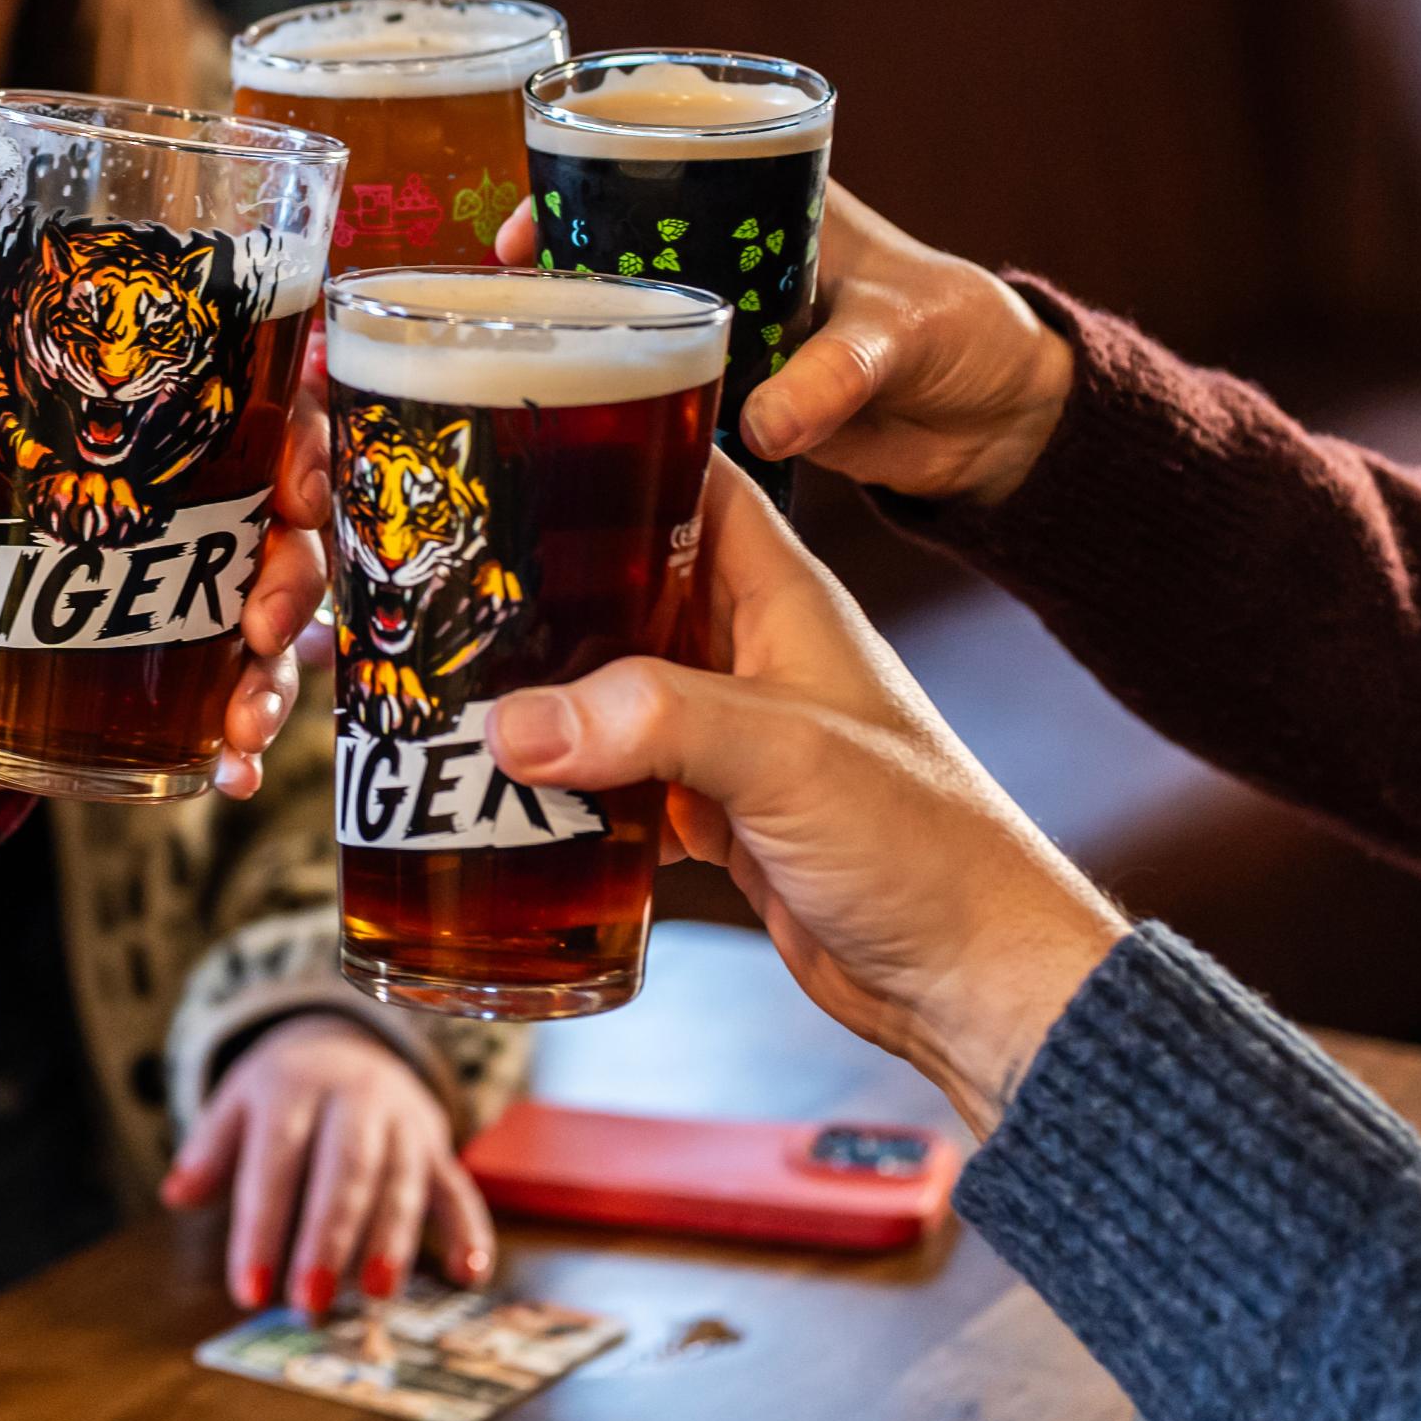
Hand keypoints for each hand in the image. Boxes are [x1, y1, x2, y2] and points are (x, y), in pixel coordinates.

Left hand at [0, 413, 327, 797]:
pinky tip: (232, 772)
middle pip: (285, 529)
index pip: (252, 418)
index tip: (300, 486)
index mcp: (134, 457)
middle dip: (298, 575)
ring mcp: (177, 615)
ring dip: (278, 674)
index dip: (305, 440)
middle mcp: (176, 529)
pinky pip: (231, 710)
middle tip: (265, 624)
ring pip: (274, 627)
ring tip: (243, 720)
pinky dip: (245, 743)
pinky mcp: (164, 695)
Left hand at [160, 1015, 491, 1313]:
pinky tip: (467, 1273)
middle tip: (311, 1301)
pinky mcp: (437, 1145)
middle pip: (345, 1171)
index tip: (249, 1290)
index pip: (276, 1161)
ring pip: (400, 1182)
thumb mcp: (238, 1103)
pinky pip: (458, 1186)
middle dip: (329, 1238)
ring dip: (389, 1241)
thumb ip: (209, 1150)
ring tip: (373, 1296)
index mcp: (293, 1086)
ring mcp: (402, 1121)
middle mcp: (354, 1097)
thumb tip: (177, 1195)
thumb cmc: (283, 1091)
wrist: (349, 1040)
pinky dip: (468, 1229)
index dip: (262, 1227)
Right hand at [487, 462, 1126, 1134]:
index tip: (520, 441)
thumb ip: (651, 721)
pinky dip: (570, 784)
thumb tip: (516, 723)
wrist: (973, 978)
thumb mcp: (783, 756)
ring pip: (613, 685)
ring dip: (546, 692)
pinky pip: (620, 776)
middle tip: (447, 577)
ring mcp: (732, 735)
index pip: (692, 480)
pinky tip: (512, 797)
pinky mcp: (717, 810)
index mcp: (782, 599)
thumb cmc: (927, 843)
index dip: (616, 447)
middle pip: (629, 583)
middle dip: (547, 580)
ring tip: (453, 684)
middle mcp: (751, 653)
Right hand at [496, 184, 1071, 505]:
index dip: (588, 174)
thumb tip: (763, 423)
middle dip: (559, 256)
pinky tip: (573, 413)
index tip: (532, 212)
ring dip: (586, 328)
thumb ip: (834, 375)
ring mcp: (732, 323)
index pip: (664, 159)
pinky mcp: (736, 393)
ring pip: (636, 312)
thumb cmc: (964, 334)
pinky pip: (664, 385)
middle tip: (498, 291)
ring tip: (517, 351)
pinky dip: (623, 396)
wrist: (1001, 425)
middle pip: (624, 238)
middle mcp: (738, 255)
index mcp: (775, 202)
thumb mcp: (901, 334)